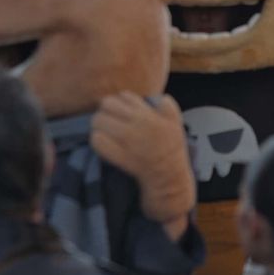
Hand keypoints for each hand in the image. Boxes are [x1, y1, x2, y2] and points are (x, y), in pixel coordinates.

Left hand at [91, 93, 195, 224]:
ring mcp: (128, 141)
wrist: (169, 178)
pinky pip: (97, 141)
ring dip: (98, 126)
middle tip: (107, 122)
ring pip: (99, 121)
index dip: (118, 103)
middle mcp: (138, 125)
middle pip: (106, 105)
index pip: (123, 96)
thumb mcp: (176, 125)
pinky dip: (97, 141)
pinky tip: (103, 144)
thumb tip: (161, 98)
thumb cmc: (171, 151)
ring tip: (104, 133)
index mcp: (150, 115)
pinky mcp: (119, 156)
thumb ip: (169, 108)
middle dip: (104, 112)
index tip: (119, 113)